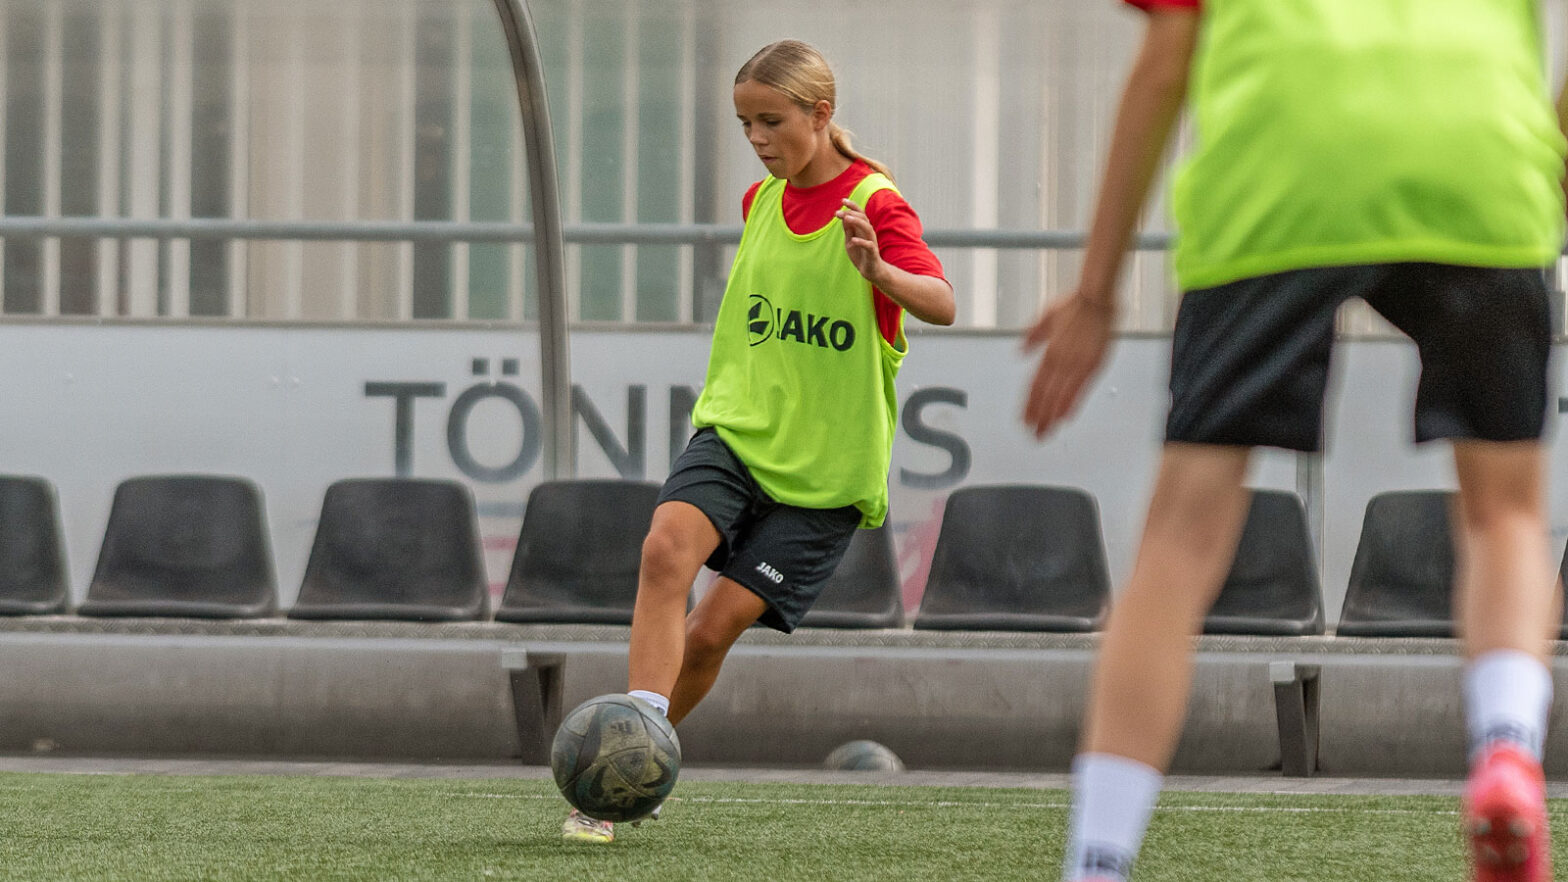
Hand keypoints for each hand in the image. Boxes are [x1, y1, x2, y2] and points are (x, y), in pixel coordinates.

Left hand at [836, 199, 884, 283]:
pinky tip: (852, 240)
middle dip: (851, 213)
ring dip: (857, 222)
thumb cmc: (860, 254)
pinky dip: (861, 242)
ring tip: (847, 218)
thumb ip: (848, 229)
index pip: (859, 213)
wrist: (870, 270)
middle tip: (838, 212)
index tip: (842, 201)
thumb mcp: (850, 240)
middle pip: (863, 218)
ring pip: (867, 228)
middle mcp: (869, 233)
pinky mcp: (872, 253)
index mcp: (863, 228)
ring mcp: (871, 242)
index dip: (852, 206)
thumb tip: (844, 216)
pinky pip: (869, 245)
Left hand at [1021, 291, 1116, 438]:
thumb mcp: (1046, 317)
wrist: (1096, 297)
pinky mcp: (1094, 364)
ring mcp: (1078, 364)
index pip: (1034, 385)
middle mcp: (1061, 361)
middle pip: (1046, 395)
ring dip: (1052, 416)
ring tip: (1047, 432)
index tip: (1024, 419)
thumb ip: (1032, 336)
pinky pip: (1080, 390)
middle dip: (1039, 417)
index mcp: (1049, 351)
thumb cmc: (1073, 304)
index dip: (1029, 404)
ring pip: (1061, 397)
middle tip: (1033, 434)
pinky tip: (1066, 418)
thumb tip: (1020, 351)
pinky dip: (1072, 405)